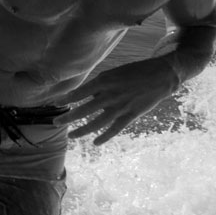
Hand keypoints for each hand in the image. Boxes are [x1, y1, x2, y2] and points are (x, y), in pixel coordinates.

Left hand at [55, 58, 179, 144]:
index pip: (79, 92)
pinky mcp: (131, 116)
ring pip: (96, 123)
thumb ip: (99, 86)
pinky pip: (114, 129)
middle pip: (83, 110)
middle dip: (67, 118)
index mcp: (103, 81)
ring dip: (82, 131)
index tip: (55, 104)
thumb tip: (85, 95)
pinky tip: (95, 143)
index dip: (66, 99)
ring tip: (71, 136)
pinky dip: (105, 137)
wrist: (161, 75)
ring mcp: (120, 107)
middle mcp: (109, 95)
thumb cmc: (134, 71)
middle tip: (55, 122)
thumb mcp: (113, 73)